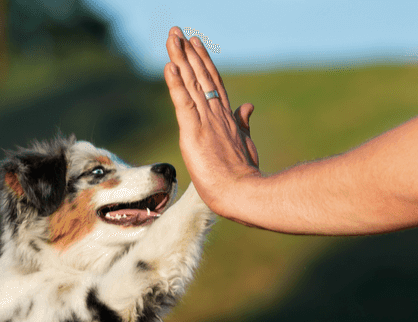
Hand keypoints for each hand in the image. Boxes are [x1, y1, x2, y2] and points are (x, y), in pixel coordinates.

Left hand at [164, 27, 260, 219]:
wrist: (243, 192)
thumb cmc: (244, 174)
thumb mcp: (245, 143)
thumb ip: (243, 122)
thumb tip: (248, 105)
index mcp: (226, 116)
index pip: (212, 82)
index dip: (203, 62)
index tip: (194, 44)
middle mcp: (216, 114)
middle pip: (200, 76)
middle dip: (188, 53)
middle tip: (176, 32)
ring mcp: (206, 122)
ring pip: (191, 84)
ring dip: (180, 60)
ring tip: (172, 39)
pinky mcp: (194, 132)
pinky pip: (183, 103)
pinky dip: (176, 85)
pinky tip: (169, 66)